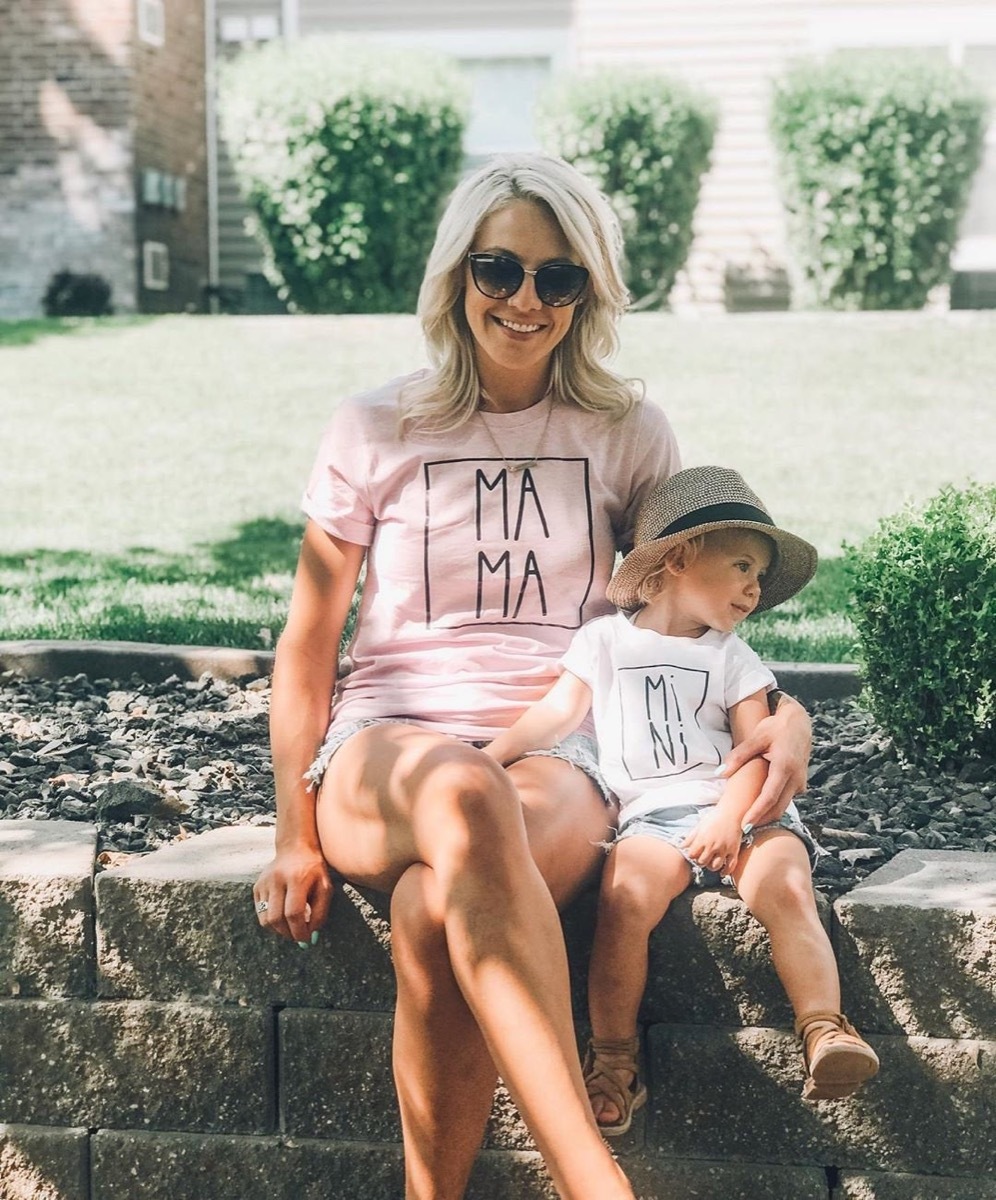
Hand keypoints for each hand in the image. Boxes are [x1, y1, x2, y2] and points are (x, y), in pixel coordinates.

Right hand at [253, 846, 333, 945]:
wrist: (296, 848)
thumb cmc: (314, 870)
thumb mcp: (325, 887)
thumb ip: (320, 912)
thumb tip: (311, 937)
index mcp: (297, 878)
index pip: (294, 913)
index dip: (299, 931)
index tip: (306, 940)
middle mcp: (277, 880)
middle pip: (277, 919)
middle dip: (288, 934)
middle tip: (298, 937)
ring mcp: (264, 883)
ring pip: (266, 919)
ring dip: (279, 930)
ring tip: (291, 928)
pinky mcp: (257, 886)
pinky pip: (260, 912)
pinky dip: (271, 921)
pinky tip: (283, 916)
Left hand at [682, 810, 743, 874]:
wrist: (730, 812)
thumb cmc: (713, 817)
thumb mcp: (699, 826)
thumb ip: (690, 838)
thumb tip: (681, 847)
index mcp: (702, 839)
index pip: (692, 855)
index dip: (692, 855)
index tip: (694, 854)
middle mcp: (712, 846)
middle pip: (702, 862)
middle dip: (700, 862)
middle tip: (702, 859)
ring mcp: (724, 849)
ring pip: (715, 866)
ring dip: (711, 867)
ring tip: (711, 863)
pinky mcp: (734, 850)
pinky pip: (730, 866)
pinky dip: (726, 871)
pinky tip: (722, 872)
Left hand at [717, 698, 811, 826]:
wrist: (799, 723)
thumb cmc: (775, 728)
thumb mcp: (756, 737)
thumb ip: (738, 756)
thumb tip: (719, 773)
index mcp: (784, 766)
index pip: (769, 798)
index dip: (756, 814)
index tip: (744, 825)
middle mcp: (796, 778)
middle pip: (778, 808)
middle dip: (761, 821)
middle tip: (741, 830)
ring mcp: (800, 782)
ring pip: (783, 807)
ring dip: (767, 817)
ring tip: (748, 824)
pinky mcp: (800, 784)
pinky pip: (786, 800)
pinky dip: (773, 808)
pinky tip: (758, 810)